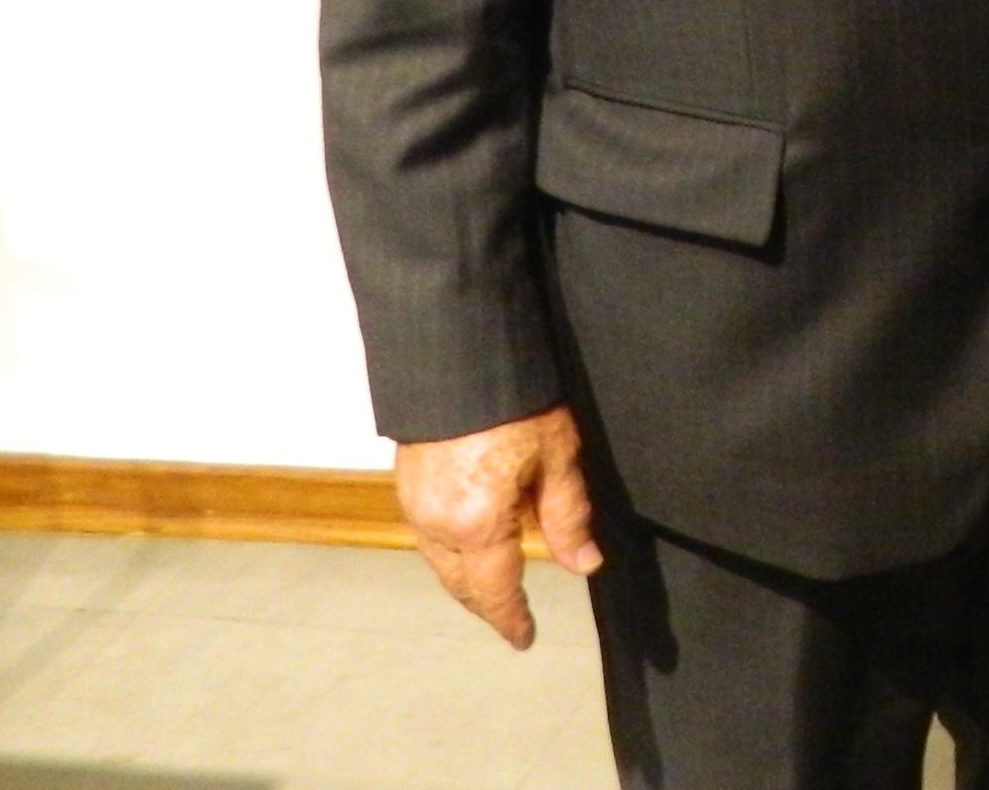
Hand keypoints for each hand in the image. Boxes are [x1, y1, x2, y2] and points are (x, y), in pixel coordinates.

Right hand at [391, 404, 601, 648]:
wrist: (457, 351)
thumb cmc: (514, 399)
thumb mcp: (557, 456)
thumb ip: (568, 516)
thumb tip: (584, 564)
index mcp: (477, 525)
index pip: (495, 590)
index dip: (511, 618)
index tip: (524, 638)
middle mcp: (436, 524)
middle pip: (461, 583)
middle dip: (486, 605)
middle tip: (509, 618)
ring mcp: (414, 503)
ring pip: (440, 562)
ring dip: (466, 580)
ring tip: (493, 585)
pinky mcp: (404, 481)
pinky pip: (428, 535)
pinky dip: (450, 551)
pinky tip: (469, 543)